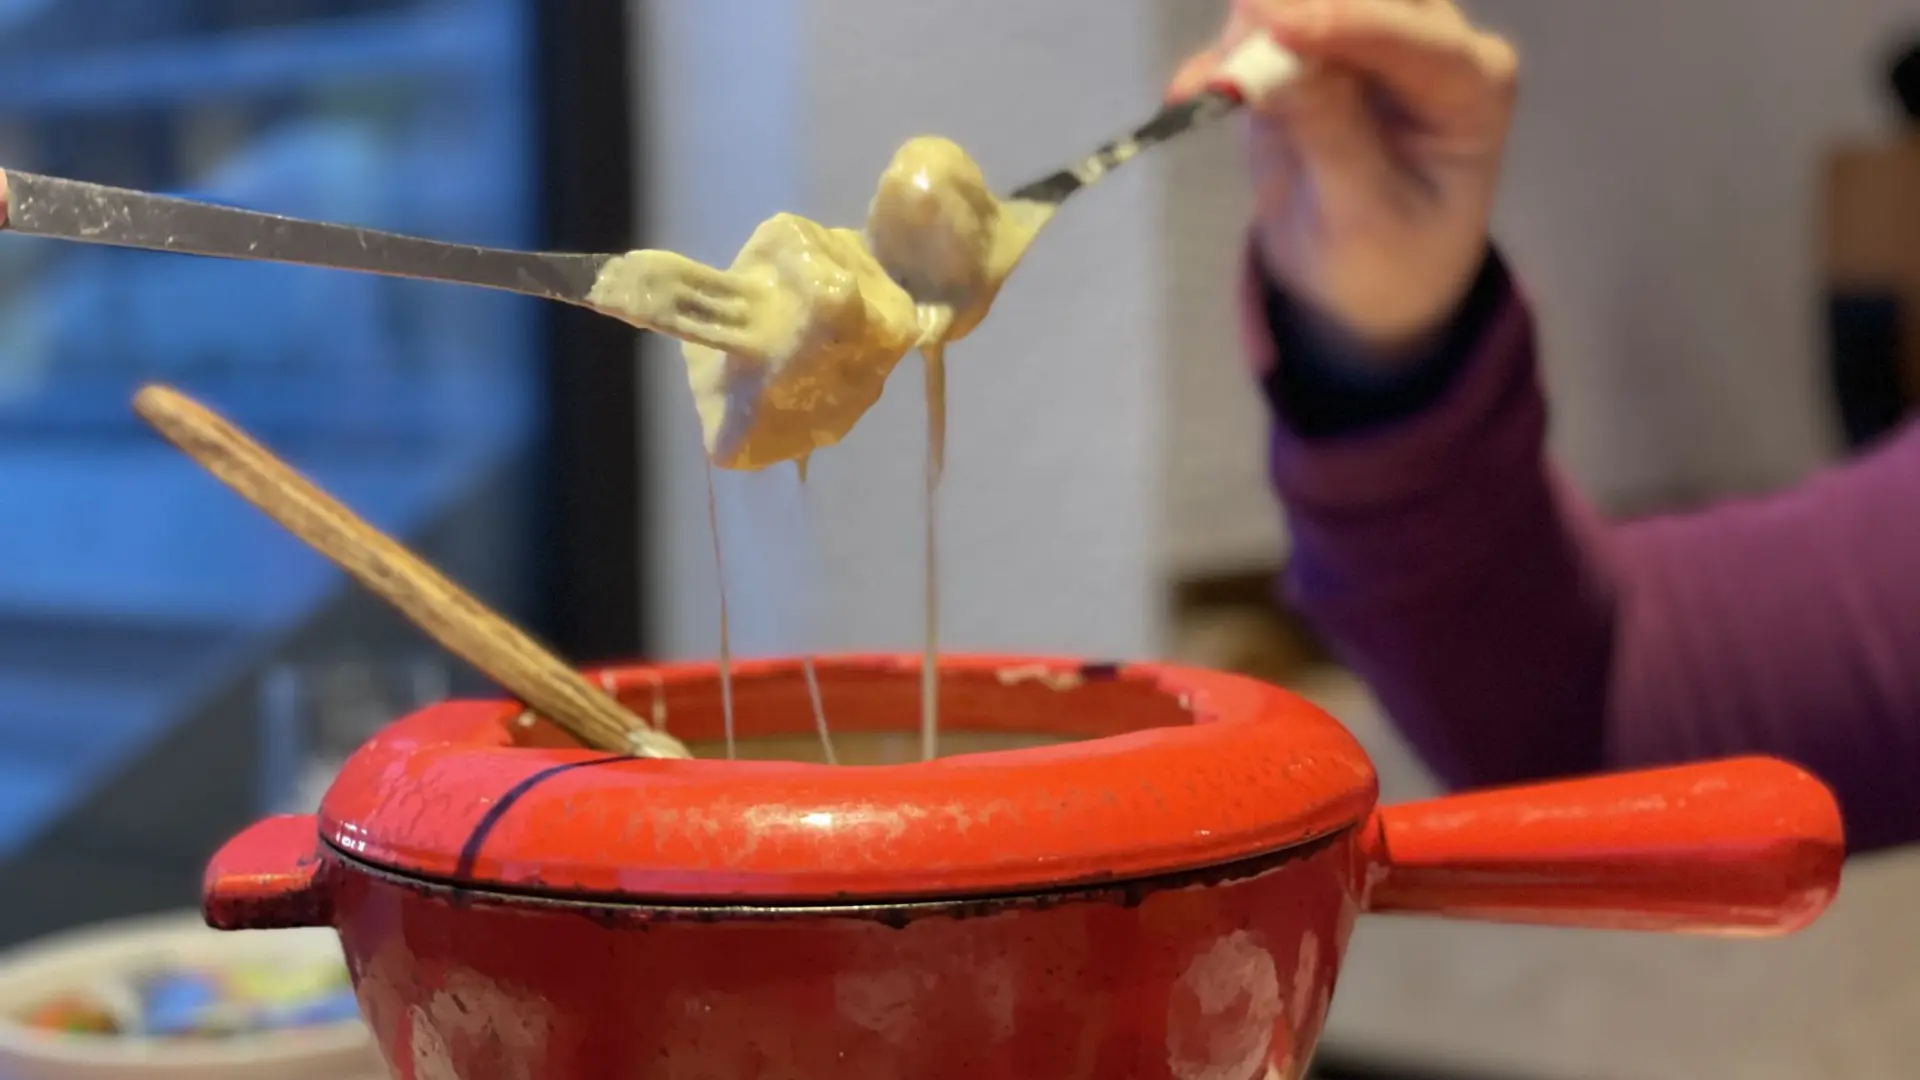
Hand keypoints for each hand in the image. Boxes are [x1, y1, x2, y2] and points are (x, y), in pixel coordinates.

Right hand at [1171, 0, 1518, 362]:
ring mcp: (1366, 35)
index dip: (1338, 24)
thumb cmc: (1390, 257)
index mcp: (1472, 85)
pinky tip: (1190, 93)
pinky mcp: (1309, 49)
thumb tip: (1275, 65)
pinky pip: (1260, 30)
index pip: (1408, 36)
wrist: (1369, 281)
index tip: (1272, 25)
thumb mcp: (1364, 217)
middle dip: (1292, 12)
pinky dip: (1223, 56)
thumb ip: (1330, 135)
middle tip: (1233, 60)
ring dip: (1249, 32)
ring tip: (1208, 90)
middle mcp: (1427, 41)